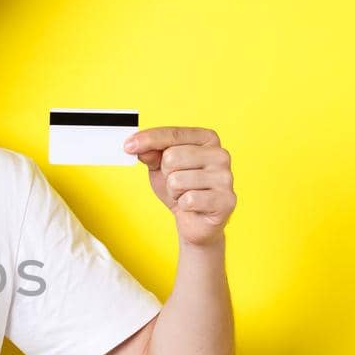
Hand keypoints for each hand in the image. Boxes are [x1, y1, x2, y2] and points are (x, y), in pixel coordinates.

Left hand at [122, 127, 235, 246]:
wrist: (195, 221)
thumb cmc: (181, 189)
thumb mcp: (160, 167)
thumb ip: (151, 153)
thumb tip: (139, 147)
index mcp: (207, 139)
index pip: (173, 134)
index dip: (147, 140)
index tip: (127, 146)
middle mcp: (220, 154)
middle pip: (172, 157)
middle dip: (166, 174)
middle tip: (176, 183)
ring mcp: (226, 177)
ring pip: (177, 180)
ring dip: (174, 192)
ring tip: (185, 194)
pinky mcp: (226, 200)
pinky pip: (189, 200)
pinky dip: (183, 206)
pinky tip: (193, 206)